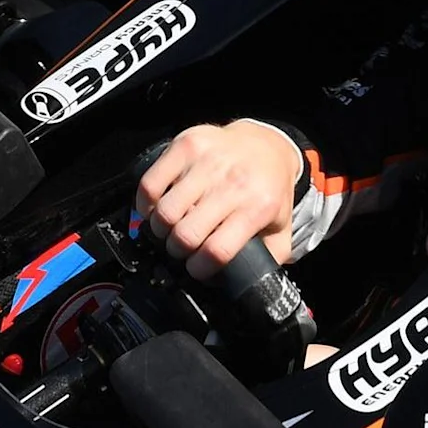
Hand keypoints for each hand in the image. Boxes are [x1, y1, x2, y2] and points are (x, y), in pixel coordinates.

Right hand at [137, 121, 301, 279]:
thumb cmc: (269, 189)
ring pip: (164, 212)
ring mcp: (208, 161)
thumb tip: (253, 284)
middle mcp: (233, 182)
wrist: (266, 144)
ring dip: (161, 229)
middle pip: (186, 235)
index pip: (216, 251)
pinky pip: (150, 184)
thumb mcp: (281, 227)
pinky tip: (156, 208)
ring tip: (169, 229)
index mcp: (258, 207)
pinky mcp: (187, 145)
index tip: (196, 269)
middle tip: (182, 249)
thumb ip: (270, 258)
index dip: (200, 269)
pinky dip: (145, 203)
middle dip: (178, 251)